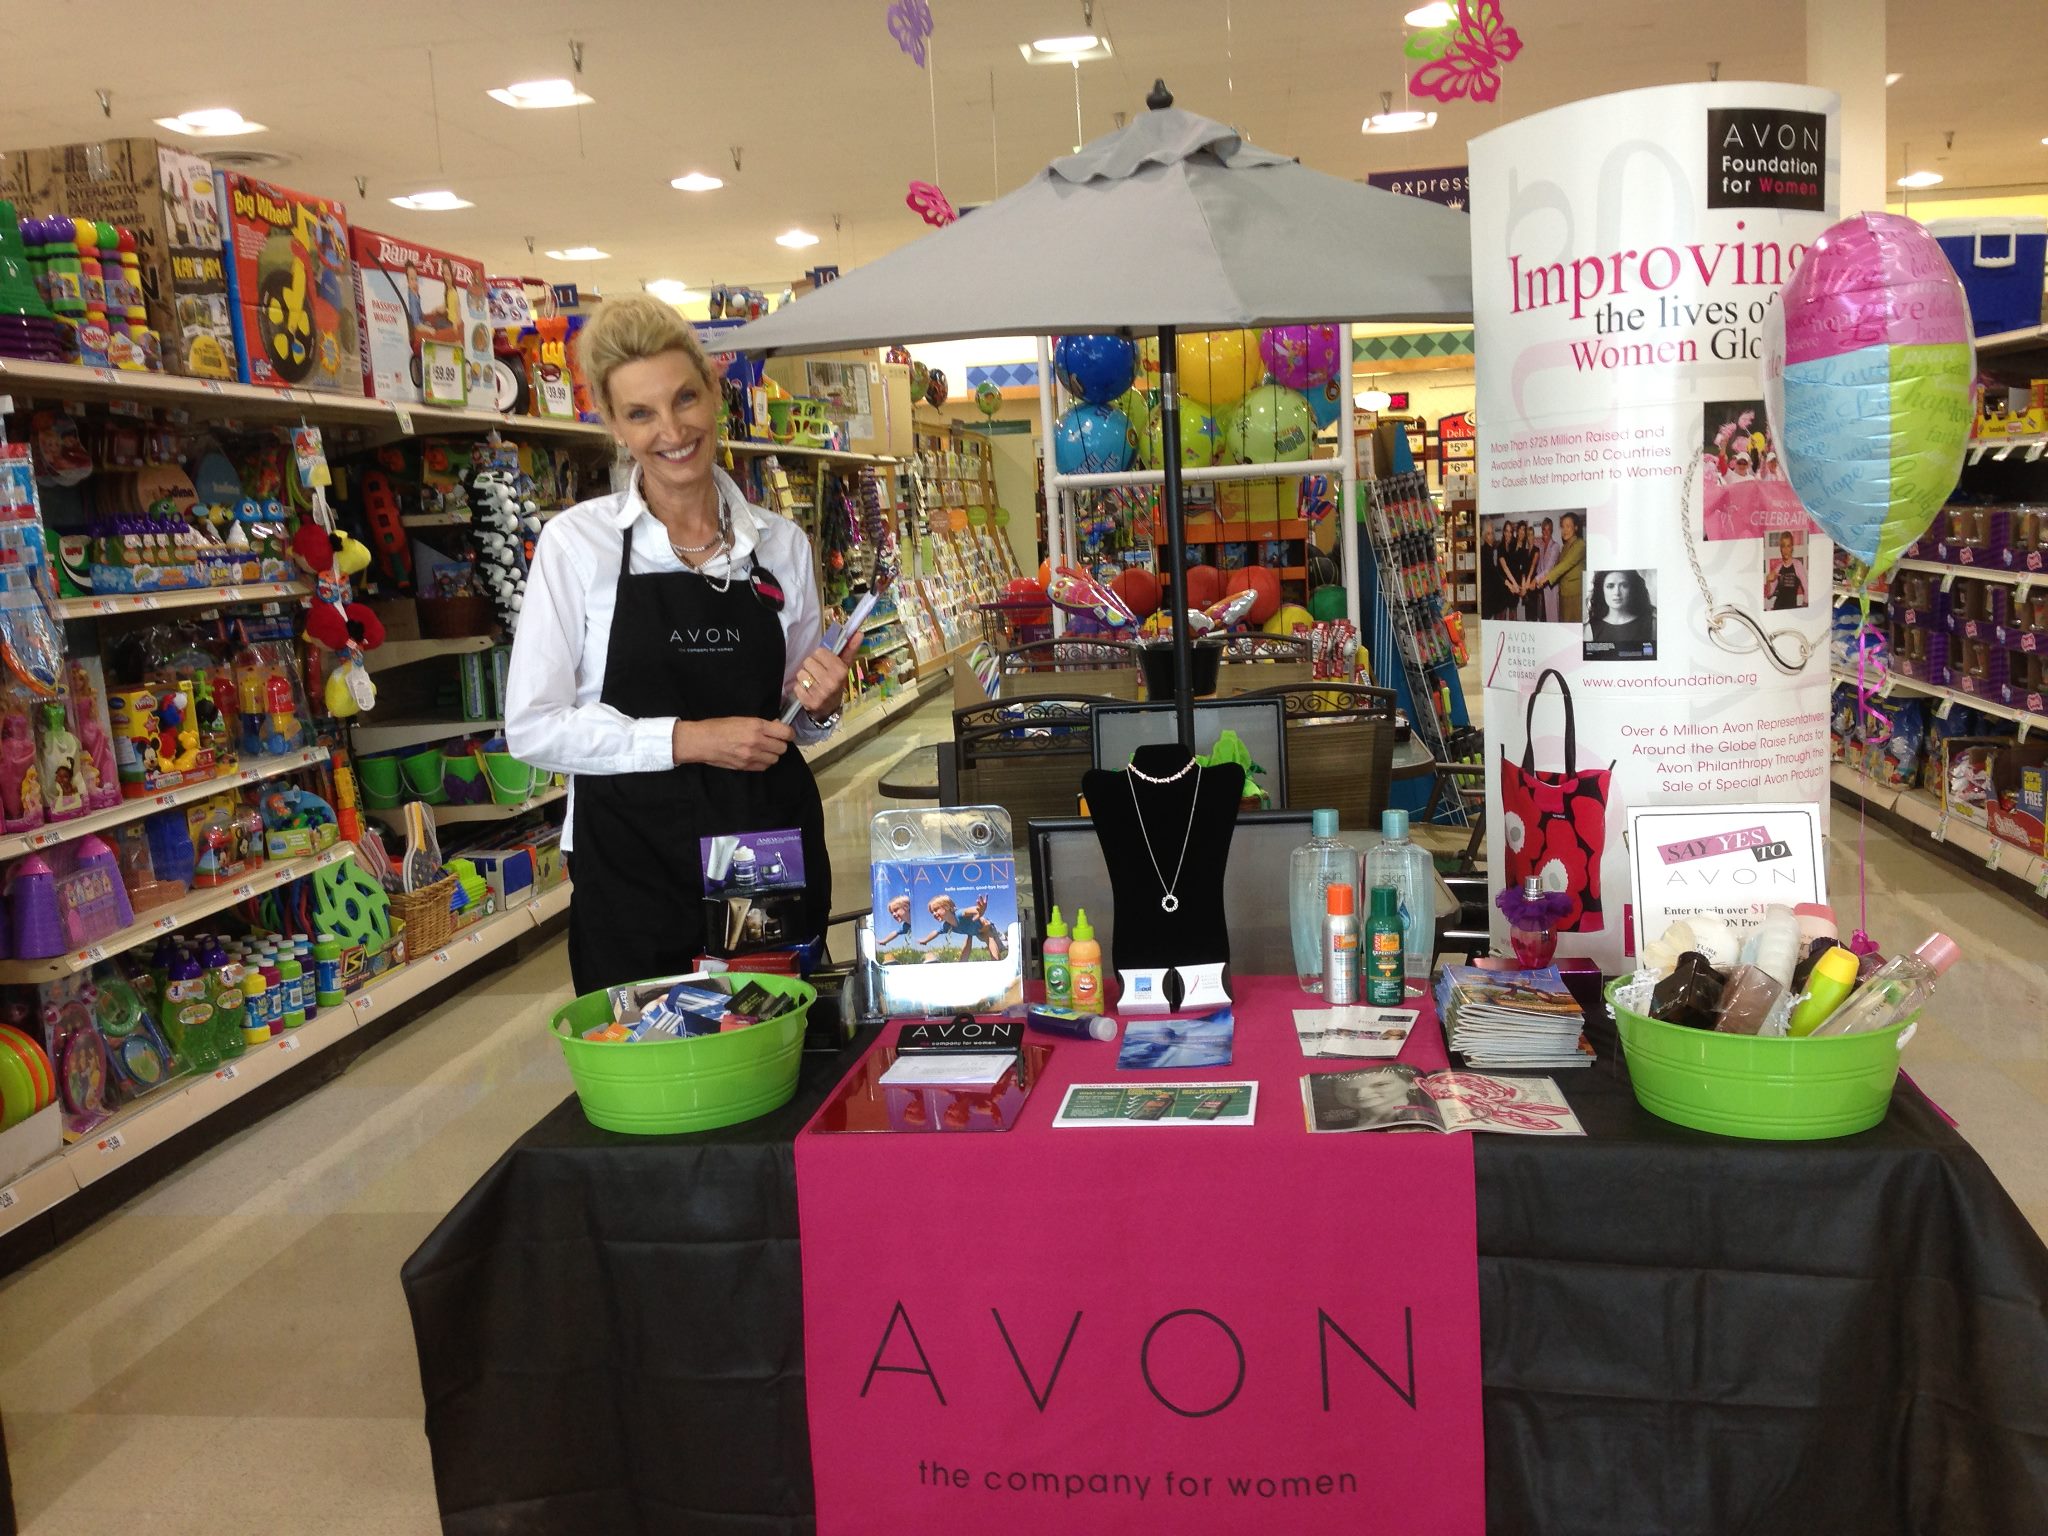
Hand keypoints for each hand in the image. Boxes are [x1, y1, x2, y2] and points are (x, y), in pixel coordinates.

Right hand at [674, 716, 794, 770]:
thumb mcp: (742, 719)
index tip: (786, 734)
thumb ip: (761, 725)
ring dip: (772, 754)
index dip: (788, 734)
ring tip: (763, 749)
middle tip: (773, 741)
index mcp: (756, 726)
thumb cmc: (719, 727)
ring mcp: (751, 756)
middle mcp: (756, 741)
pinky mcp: (745, 766)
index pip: (785, 733)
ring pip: (775, 759)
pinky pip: (764, 767)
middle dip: (780, 744)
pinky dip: (763, 762)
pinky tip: (756, 756)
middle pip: (782, 748)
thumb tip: (776, 727)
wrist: (702, 741)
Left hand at [792, 645, 849, 720]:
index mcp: (840, 671)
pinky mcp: (808, 702)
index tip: (825, 664)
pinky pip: (796, 686)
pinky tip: (808, 691)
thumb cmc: (836, 682)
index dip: (820, 657)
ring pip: (801, 673)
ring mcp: (819, 694)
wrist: (830, 707)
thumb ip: (849, 648)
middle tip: (818, 674)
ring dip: (805, 677)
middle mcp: (831, 682)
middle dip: (812, 666)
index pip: (819, 652)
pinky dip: (800, 688)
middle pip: (808, 661)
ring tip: (813, 682)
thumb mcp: (844, 666)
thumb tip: (859, 633)